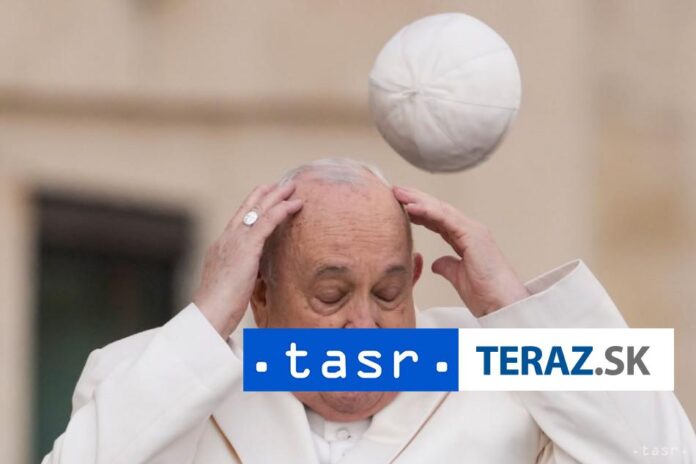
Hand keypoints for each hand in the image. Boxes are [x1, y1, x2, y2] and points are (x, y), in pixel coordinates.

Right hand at [193, 182, 302, 337]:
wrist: (209, 313)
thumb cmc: (218, 309)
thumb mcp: (230, 286)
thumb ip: (242, 276)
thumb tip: (254, 279)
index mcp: (220, 248)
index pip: (237, 220)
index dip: (251, 206)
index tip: (264, 196)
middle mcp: (226, 239)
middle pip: (247, 208)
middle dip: (264, 194)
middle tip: (279, 184)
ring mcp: (234, 241)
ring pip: (258, 210)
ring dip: (276, 196)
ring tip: (292, 188)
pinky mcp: (246, 247)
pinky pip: (267, 221)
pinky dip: (282, 210)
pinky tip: (294, 204)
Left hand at [393, 186, 529, 316]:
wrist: (503, 305)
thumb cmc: (487, 295)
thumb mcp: (459, 278)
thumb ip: (448, 266)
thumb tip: (436, 263)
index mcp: (467, 239)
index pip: (438, 219)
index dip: (420, 211)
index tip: (401, 206)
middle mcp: (471, 230)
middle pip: (438, 209)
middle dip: (416, 199)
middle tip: (395, 192)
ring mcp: (473, 230)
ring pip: (440, 209)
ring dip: (418, 199)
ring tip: (398, 193)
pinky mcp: (473, 235)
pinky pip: (445, 218)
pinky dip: (427, 210)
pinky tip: (411, 207)